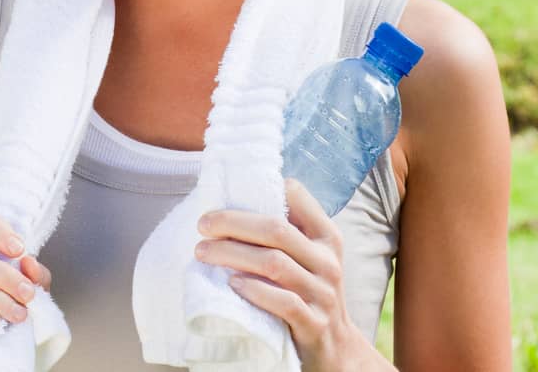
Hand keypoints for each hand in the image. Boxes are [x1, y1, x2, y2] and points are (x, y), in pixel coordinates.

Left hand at [195, 178, 372, 371]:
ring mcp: (323, 294)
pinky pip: (284, 303)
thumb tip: (232, 205)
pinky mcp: (314, 324)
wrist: (335, 347)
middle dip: (233, 223)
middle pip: (277, 230)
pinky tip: (232, 285)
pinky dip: (255, 291)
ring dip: (232, 255)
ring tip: (203, 252)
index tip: (227, 197)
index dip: (262, 189)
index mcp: (327, 237)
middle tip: (202, 225)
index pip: (297, 196)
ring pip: (275, 263)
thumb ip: (286, 235)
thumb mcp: (309, 258)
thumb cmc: (309, 292)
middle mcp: (328, 261)